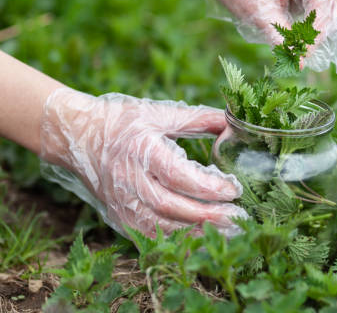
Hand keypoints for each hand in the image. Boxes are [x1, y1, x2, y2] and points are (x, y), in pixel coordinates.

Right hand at [39, 88, 246, 237]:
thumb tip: (233, 121)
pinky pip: (149, 237)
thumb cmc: (122, 122)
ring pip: (160, 227)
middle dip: (208, 216)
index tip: (235, 188)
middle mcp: (129, 181)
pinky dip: (176, 242)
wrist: (77, 137)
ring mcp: (121, 203)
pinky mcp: (118, 218)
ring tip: (228, 231)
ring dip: (196, 233)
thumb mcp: (159, 113)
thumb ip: (198, 119)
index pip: (177, 175)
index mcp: (141, 151)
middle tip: (238, 216)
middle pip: (171, 206)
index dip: (208, 186)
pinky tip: (201, 241)